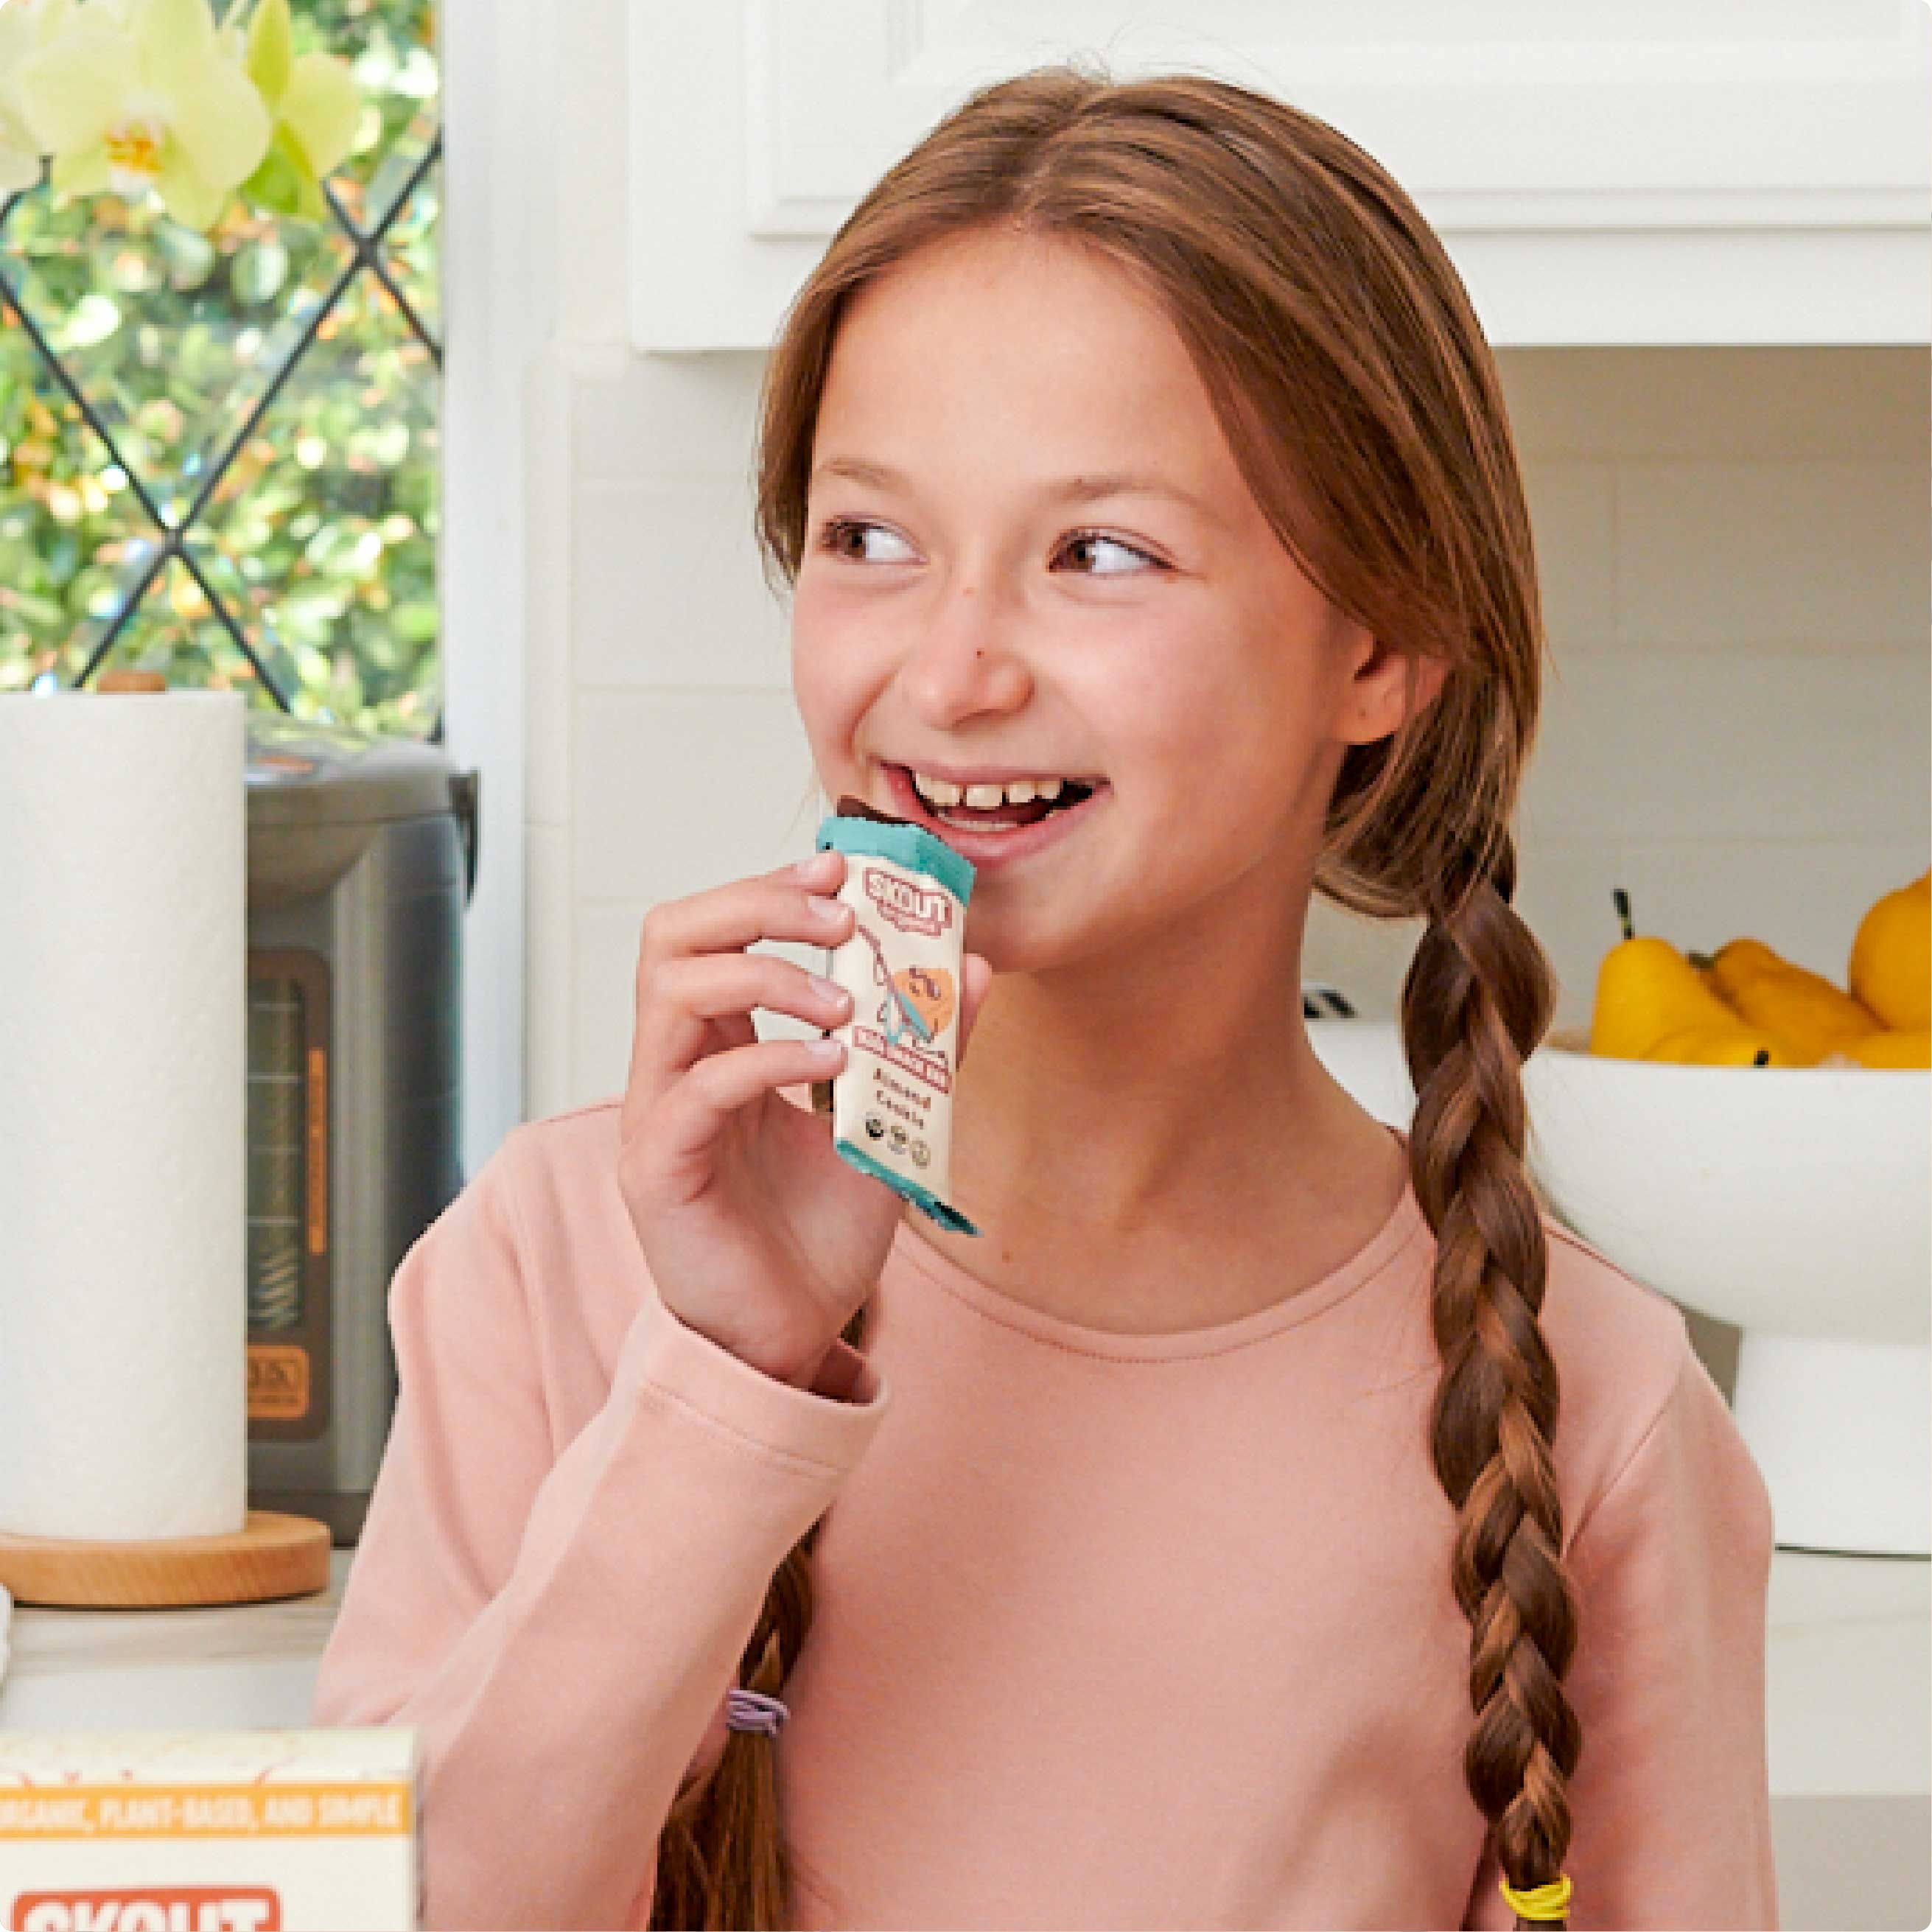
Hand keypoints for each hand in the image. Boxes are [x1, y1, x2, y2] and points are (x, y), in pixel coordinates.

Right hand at [617, 846, 991, 1385]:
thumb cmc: (819, 1234)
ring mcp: (657, 1111)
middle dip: (758, 902)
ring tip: (845, 1002)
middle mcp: (674, 1064)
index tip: (844, 867)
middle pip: (673, 934)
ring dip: (769, 975)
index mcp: (718, 1043)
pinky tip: (836, 1067)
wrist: (790, 1337)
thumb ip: (926, 1049)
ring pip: (674, 989)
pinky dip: (772, 1059)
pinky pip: (700, 1085)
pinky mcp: (659, 1165)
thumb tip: (974, 968)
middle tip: (838, 914)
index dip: (772, 885)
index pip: (715, 928)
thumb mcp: (891, 1124)